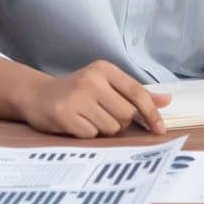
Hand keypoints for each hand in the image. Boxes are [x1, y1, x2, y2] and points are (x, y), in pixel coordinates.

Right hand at [16, 60, 170, 137]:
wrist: (36, 95)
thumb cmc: (78, 91)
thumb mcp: (106, 85)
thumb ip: (135, 93)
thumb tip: (167, 100)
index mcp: (105, 69)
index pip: (137, 93)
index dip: (151, 113)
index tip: (160, 130)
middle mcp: (92, 80)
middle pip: (126, 114)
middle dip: (120, 121)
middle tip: (103, 115)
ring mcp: (77, 97)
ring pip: (110, 127)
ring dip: (104, 129)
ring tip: (88, 118)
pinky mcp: (64, 114)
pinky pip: (91, 134)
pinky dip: (88, 134)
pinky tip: (76, 124)